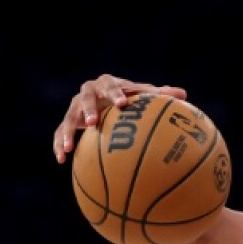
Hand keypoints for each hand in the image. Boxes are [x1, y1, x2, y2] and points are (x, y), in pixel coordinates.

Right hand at [53, 74, 187, 162]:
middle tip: (93, 122)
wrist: (102, 95)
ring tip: (68, 147)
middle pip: (85, 99)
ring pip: (68, 117)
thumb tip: (184, 94)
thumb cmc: (128, 95)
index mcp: (107, 83)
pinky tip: (60, 160)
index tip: (121, 104)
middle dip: (88, 110)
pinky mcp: (68, 120)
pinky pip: (59, 132)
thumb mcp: (141, 94)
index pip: (111, 86)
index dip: (115, 94)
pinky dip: (58, 144)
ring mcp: (75, 106)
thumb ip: (160, 94)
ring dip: (68, 132)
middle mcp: (87, 92)